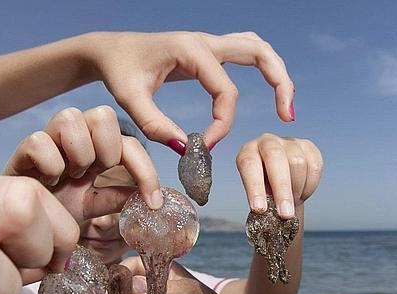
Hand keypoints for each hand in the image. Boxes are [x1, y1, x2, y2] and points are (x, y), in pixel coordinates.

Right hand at [3, 105, 161, 212]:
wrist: (24, 224)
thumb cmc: (57, 210)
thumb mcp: (94, 206)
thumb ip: (117, 198)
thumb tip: (148, 199)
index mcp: (98, 147)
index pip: (130, 143)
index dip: (146, 171)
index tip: (153, 202)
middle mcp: (76, 136)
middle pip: (103, 114)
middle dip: (105, 151)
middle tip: (95, 175)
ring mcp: (49, 138)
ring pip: (71, 117)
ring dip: (76, 154)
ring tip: (69, 177)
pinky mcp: (23, 149)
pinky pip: (39, 140)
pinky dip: (49, 165)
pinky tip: (48, 183)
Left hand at [85, 31, 294, 149]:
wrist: (109, 50)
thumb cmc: (118, 70)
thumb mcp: (129, 99)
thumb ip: (154, 125)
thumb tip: (185, 149)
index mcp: (190, 50)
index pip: (225, 90)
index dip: (222, 124)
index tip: (204, 147)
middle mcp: (205, 42)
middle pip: (259, 52)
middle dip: (279, 82)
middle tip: (286, 116)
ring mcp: (209, 44)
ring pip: (257, 47)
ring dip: (277, 72)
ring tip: (285, 106)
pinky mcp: (208, 51)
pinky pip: (246, 52)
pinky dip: (263, 67)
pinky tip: (269, 87)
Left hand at [236, 134, 322, 218]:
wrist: (280, 184)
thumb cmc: (264, 192)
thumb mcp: (257, 196)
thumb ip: (260, 202)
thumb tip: (265, 216)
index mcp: (247, 152)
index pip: (249, 166)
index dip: (254, 187)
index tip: (260, 209)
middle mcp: (266, 142)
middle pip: (276, 158)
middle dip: (282, 189)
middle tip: (285, 214)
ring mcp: (289, 141)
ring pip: (298, 163)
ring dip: (296, 190)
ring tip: (292, 203)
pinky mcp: (308, 146)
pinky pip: (314, 166)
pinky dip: (310, 185)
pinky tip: (301, 193)